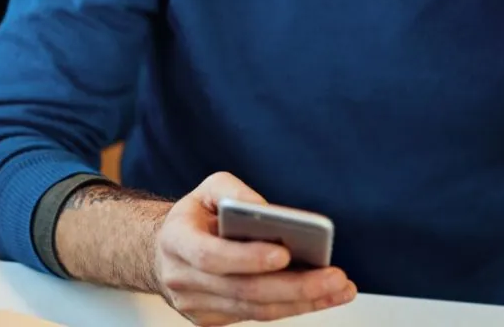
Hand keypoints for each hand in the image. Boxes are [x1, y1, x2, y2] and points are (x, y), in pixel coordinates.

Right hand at [153, 173, 355, 324]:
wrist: (164, 252)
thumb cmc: (194, 216)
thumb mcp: (208, 189)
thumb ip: (235, 191)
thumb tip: (269, 211)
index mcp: (177, 241)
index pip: (211, 256)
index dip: (248, 258)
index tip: (285, 253)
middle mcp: (183, 279)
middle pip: (243, 290)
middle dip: (294, 286)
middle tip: (334, 276)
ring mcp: (197, 305)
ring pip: (254, 310)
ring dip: (302, 301)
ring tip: (339, 288)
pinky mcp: (213, 319)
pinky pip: (256, 316)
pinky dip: (292, 306)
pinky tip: (321, 296)